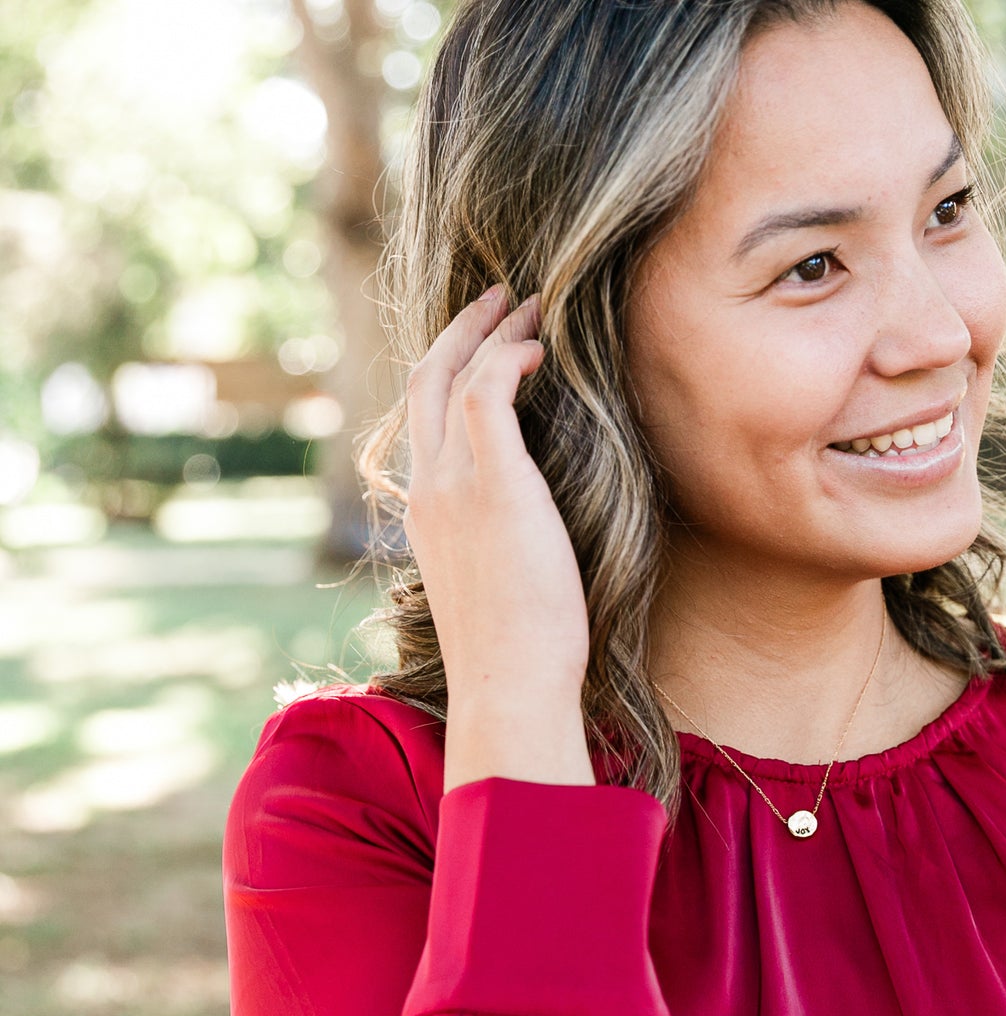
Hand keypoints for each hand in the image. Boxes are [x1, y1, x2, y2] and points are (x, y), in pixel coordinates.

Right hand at [402, 285, 591, 706]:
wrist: (509, 684)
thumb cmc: (517, 653)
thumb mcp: (495, 589)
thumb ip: (497, 547)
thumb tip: (528, 541)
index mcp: (427, 513)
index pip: (424, 420)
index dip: (452, 371)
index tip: (489, 348)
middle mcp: (428, 490)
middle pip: (425, 381)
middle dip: (462, 330)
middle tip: (503, 299)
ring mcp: (452, 485)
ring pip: (453, 375)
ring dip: (492, 333)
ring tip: (533, 307)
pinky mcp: (492, 485)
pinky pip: (487, 392)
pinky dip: (508, 359)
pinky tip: (539, 350)